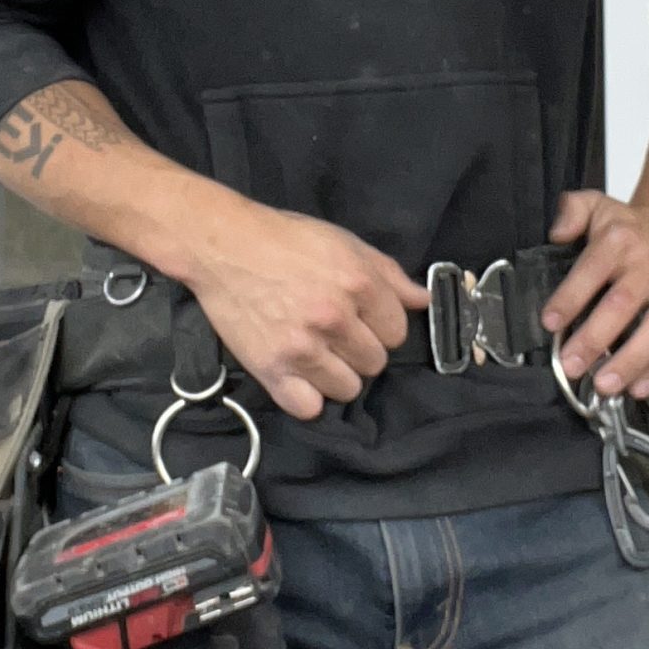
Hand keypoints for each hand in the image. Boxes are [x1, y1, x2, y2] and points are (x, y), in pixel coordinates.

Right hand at [183, 193, 428, 422]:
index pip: (397, 332)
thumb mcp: (345, 244)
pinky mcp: (271, 369)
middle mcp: (334, 318)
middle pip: (375, 363)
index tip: (361, 319)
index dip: (380, 326)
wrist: (223, 245)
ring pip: (348, 388)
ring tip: (316, 353)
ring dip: (336, 375)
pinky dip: (306, 396)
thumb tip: (425, 300)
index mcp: (359, 284)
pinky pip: (309, 408)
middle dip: (359, 350)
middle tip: (334, 333)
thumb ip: (389, 274)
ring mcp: (303, 347)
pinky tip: (299, 375)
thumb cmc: (287, 240)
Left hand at [540, 190, 648, 399]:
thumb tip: (557, 233)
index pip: (592, 270)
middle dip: (594, 339)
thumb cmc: (629, 228)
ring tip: (604, 384)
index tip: (550, 323)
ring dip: (630, 361)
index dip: (570, 298)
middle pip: (623, 305)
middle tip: (570, 364)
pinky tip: (637, 388)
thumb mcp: (595, 205)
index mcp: (622, 239)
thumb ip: (571, 212)